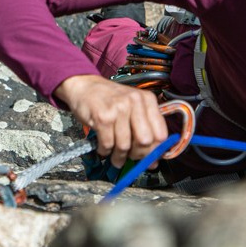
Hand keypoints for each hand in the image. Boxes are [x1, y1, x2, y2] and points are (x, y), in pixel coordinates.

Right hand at [53, 74, 167, 169]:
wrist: (85, 86)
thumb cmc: (110, 100)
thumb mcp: (133, 106)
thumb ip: (145, 128)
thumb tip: (153, 161)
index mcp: (147, 99)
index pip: (161, 134)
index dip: (156, 151)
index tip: (150, 160)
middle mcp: (135, 101)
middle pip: (145, 141)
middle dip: (138, 155)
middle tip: (131, 157)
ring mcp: (118, 108)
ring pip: (125, 145)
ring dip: (119, 157)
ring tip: (116, 158)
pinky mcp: (102, 116)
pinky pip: (108, 144)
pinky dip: (105, 151)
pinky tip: (104, 149)